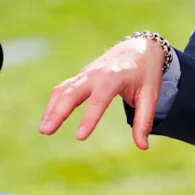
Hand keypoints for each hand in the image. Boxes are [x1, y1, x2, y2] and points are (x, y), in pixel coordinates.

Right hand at [39, 36, 165, 148]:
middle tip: (46, 132)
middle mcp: (97, 73)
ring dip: (51, 108)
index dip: (89, 118)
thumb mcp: (151, 94)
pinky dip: (54, 102)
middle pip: (73, 92)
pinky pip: (64, 88)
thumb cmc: (146, 73)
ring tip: (44, 130)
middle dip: (58, 112)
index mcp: (115, 77)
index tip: (80, 137)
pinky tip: (48, 118)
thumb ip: (144, 120)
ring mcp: (87, 73)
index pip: (99, 100)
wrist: (140, 47)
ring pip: (64, 89)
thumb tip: (143, 147)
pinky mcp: (82, 75)